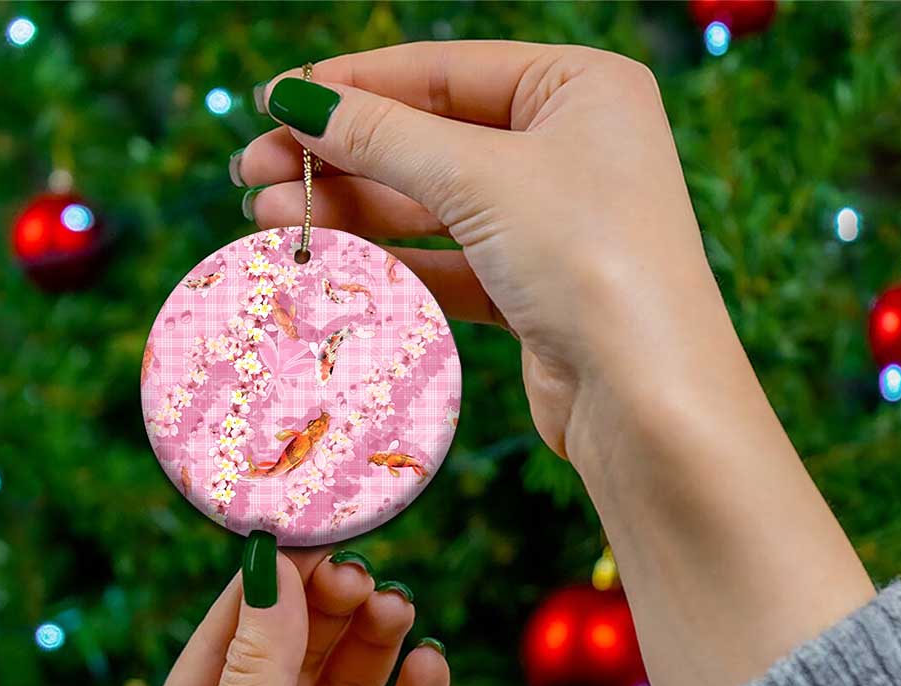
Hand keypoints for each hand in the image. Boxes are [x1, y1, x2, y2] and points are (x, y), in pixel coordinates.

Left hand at [124, 546, 448, 685]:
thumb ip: (257, 673)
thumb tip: (270, 569)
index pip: (228, 642)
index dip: (268, 587)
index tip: (309, 533)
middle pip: (296, 659)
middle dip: (328, 612)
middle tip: (363, 573)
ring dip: (374, 647)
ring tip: (398, 608)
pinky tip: (430, 666)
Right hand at [237, 40, 718, 462]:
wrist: (646, 398)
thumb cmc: (588, 260)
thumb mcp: (480, 178)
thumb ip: (384, 136)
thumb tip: (298, 100)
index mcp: (581, 88)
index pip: (444, 71)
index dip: (353, 86)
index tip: (274, 102)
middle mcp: (572, 149)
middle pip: (431, 140)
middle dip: (341, 157)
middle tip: (253, 174)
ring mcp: (554, 224)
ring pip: (434, 206)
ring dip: (354, 213)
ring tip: (270, 221)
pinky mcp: (535, 291)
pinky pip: (450, 264)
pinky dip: (393, 264)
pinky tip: (331, 263)